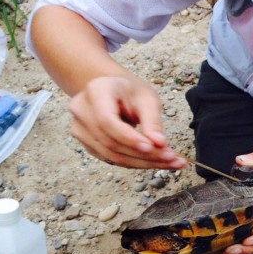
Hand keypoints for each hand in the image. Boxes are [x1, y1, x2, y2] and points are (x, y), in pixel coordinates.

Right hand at [68, 75, 185, 168]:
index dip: (129, 137)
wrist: (113, 90)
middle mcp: (81, 110)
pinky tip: (158, 162)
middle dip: (144, 154)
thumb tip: (160, 144)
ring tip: (171, 162)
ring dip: (143, 163)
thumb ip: (153, 120)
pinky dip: (136, 163)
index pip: (106, 120)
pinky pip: (112, 159)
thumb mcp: (147, 98)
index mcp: (96, 91)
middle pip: (110, 142)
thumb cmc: (131, 91)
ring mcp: (80, 128)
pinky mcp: (87, 143)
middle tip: (172, 158)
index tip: (153, 147)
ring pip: (112, 155)